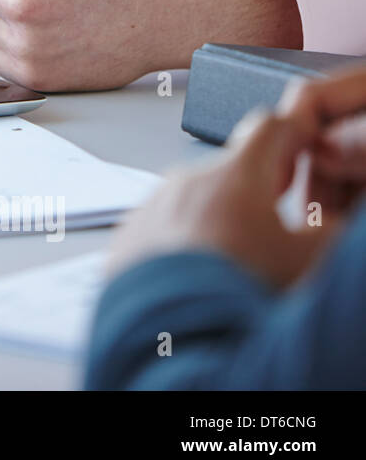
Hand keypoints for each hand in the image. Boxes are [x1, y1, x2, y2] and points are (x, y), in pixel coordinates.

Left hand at [107, 65, 365, 285]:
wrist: (169, 332)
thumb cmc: (236, 292)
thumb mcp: (308, 260)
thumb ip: (329, 229)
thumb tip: (332, 220)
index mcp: (234, 175)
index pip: (270, 127)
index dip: (292, 134)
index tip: (302, 146)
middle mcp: (185, 181)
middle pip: (230, 172)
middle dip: (254, 194)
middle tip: (272, 232)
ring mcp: (151, 207)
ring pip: (193, 202)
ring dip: (215, 223)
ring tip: (231, 266)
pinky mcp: (127, 236)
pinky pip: (161, 229)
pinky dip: (180, 245)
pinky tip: (196, 276)